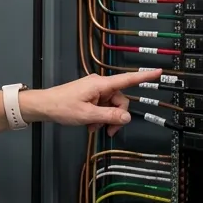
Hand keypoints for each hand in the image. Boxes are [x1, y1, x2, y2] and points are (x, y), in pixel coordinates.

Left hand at [24, 69, 162, 135]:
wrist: (43, 106)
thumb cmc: (62, 107)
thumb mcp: (88, 115)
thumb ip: (109, 116)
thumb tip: (127, 118)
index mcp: (101, 84)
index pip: (127, 79)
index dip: (144, 76)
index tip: (158, 72)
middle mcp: (100, 84)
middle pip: (119, 100)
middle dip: (116, 116)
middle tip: (107, 131)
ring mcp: (94, 90)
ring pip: (110, 106)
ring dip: (105, 119)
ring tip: (93, 128)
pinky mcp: (89, 96)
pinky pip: (102, 106)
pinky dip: (99, 116)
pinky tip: (90, 125)